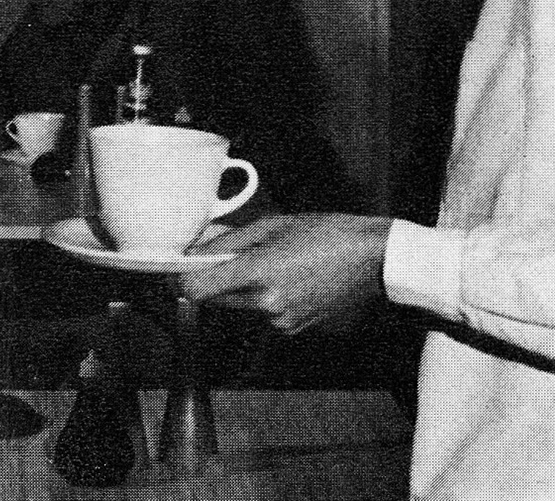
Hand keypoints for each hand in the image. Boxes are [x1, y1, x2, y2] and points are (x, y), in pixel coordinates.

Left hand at [180, 213, 392, 334]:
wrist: (376, 260)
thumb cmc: (329, 233)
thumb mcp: (273, 225)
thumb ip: (228, 239)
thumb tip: (197, 245)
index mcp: (258, 273)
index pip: (196, 290)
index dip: (180, 280)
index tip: (177, 268)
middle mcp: (266, 304)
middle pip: (214, 300)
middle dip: (214, 280)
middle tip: (229, 257)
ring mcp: (281, 322)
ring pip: (241, 306)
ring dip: (244, 288)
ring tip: (276, 264)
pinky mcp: (294, 330)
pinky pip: (265, 313)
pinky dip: (267, 298)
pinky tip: (292, 279)